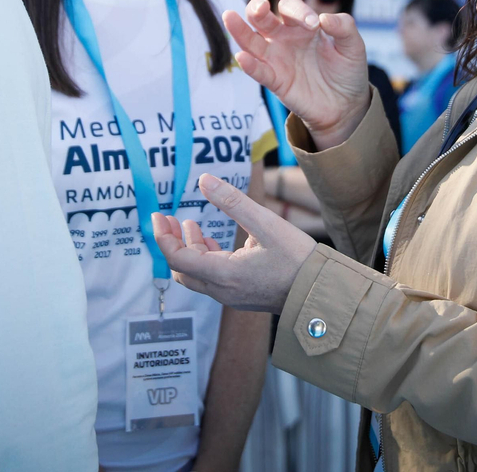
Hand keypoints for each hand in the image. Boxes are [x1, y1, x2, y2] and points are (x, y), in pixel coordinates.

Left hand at [153, 173, 316, 314]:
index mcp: (224, 274)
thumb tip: (203, 180)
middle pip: (181, 270)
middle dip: (171, 242)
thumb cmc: (297, 258)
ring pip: (196, 275)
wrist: (319, 292)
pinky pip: (211, 280)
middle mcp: (222, 291)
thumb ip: (233, 202)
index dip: (162, 237)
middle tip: (167, 219)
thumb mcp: (266, 223)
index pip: (177, 259)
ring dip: (188, 250)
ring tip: (190, 224)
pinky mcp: (240, 296)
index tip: (157, 215)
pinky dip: (204, 259)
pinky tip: (211, 242)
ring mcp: (231, 297)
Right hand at [223, 0, 370, 148]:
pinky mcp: (275, 81)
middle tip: (260, 7)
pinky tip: (242, 57)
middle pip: (262, 18)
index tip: (314, 24)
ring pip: (252, 42)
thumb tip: (325, 18)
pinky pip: (259, 71)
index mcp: (302, 24)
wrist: (347, 105)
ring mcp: (277, 59)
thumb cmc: (348, 71)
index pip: (290, 8)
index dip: (299, 11)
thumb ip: (345, 27)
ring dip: (240, 30)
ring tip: (229, 17)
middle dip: (257, 9)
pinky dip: (249, 65)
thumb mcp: (354, 46)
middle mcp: (285, 38)